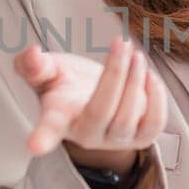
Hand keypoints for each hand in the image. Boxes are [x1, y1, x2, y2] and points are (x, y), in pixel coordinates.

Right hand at [13, 37, 167, 172]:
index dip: (42, 136)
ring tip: (135, 55)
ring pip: (129, 117)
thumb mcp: (48, 71)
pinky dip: (156, 97)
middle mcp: (87, 136)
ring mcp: (115, 140)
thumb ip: (35, 65)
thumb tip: (32, 54)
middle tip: (121, 44)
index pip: (49, 129)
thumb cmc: (67, 85)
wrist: (94, 97)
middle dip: (115, 73)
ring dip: (136, 80)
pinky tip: (149, 75)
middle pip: (102, 110)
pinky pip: (155, 123)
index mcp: (59, 120)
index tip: (34, 145)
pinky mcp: (141, 138)